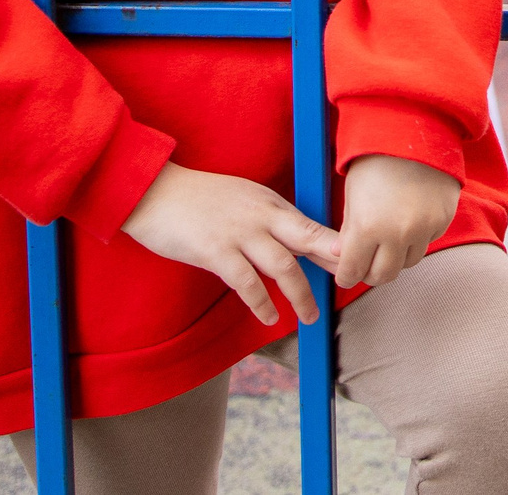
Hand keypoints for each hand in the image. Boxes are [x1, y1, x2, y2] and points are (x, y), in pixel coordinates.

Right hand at [121, 162, 341, 327]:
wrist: (153, 190)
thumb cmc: (197, 199)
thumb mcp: (241, 200)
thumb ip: (266, 219)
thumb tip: (292, 242)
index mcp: (269, 202)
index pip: (310, 224)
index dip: (334, 245)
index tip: (354, 262)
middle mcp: (261, 215)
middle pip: (308, 238)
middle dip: (333, 263)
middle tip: (350, 284)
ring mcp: (239, 233)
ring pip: (282, 265)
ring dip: (299, 293)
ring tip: (309, 316)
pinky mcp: (215, 250)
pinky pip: (245, 281)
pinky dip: (260, 301)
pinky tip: (269, 316)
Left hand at [335, 154, 461, 289]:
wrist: (414, 130)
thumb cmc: (375, 159)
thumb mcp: (352, 195)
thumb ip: (347, 231)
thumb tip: (342, 256)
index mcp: (367, 228)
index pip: (352, 272)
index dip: (345, 275)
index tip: (346, 272)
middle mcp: (397, 234)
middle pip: (383, 276)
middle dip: (371, 273)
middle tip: (367, 263)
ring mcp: (424, 228)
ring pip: (408, 263)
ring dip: (397, 257)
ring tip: (389, 239)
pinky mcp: (443, 220)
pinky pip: (428, 242)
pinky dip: (418, 239)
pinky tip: (410, 218)